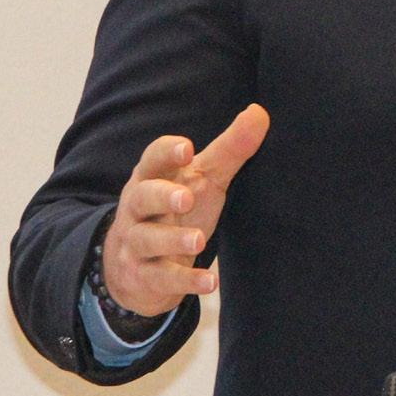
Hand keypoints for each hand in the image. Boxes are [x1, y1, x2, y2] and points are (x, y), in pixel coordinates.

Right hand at [102, 104, 268, 316]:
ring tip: (199, 240)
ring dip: (172, 240)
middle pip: (142, 197)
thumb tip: (260, 112)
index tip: (187, 148)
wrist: (134, 267)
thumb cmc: (175, 210)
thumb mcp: (203, 179)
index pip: (152, 160)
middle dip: (162, 196)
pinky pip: (161, 279)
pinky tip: (210, 283)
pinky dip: (185, 282)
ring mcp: (137, 244)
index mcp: (151, 178)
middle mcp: (138, 209)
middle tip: (186, 197)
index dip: (166, 153)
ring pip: (147, 239)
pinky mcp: (144, 277)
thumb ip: (230, 149)